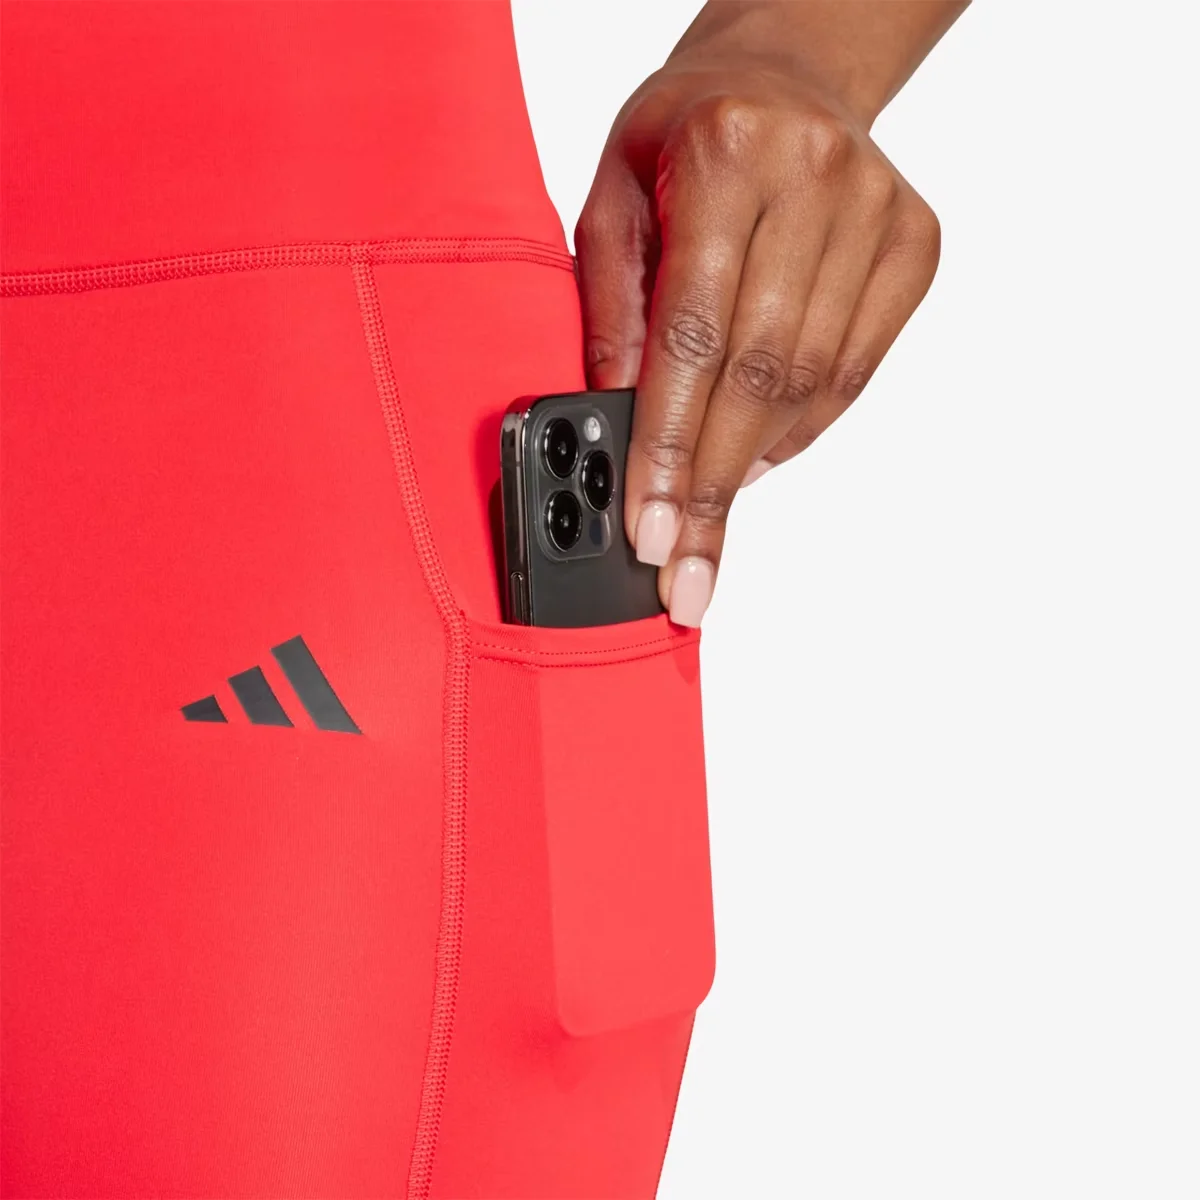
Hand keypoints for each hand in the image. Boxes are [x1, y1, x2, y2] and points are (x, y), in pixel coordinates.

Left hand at [576, 16, 942, 625]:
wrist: (784, 77)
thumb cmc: (685, 137)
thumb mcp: (612, 201)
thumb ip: (611, 309)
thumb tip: (617, 421)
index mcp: (728, 156)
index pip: (694, 335)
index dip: (671, 446)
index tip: (653, 531)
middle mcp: (816, 179)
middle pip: (761, 374)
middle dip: (714, 486)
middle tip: (686, 569)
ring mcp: (879, 213)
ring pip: (812, 383)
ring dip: (754, 463)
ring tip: (710, 506)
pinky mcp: (915, 246)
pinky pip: (853, 372)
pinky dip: (799, 428)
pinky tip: (758, 450)